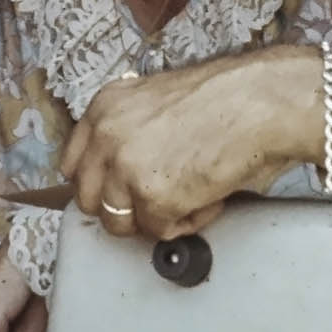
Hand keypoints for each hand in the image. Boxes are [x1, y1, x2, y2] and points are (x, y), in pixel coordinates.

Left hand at [62, 59, 283, 241]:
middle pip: (88, 199)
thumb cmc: (226, 99)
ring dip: (153, 219)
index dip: (97, 185)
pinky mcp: (153, 198)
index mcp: (104, 107)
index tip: (116, 194)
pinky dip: (187, 223)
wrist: (258, 102)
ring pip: (118, 222)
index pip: (73, 164)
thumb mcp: (156, 101)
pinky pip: (160, 232)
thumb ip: (131, 131)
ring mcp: (125, 168)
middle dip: (122, 208)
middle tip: (156, 203)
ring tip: (190, 196)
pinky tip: (208, 198)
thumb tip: (124, 172)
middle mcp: (106, 135)